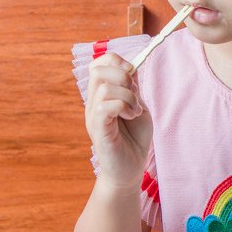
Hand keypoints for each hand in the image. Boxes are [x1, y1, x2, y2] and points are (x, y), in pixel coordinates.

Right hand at [85, 53, 152, 188]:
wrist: (130, 169)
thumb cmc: (134, 139)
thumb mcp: (137, 106)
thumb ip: (132, 88)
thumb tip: (131, 66)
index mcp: (102, 95)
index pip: (99, 64)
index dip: (116, 61)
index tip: (132, 76)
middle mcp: (94, 102)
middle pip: (99, 70)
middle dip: (123, 76)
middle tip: (134, 95)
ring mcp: (94, 115)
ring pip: (105, 88)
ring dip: (128, 96)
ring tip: (135, 112)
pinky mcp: (98, 130)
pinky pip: (105, 107)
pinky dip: (123, 106)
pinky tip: (131, 116)